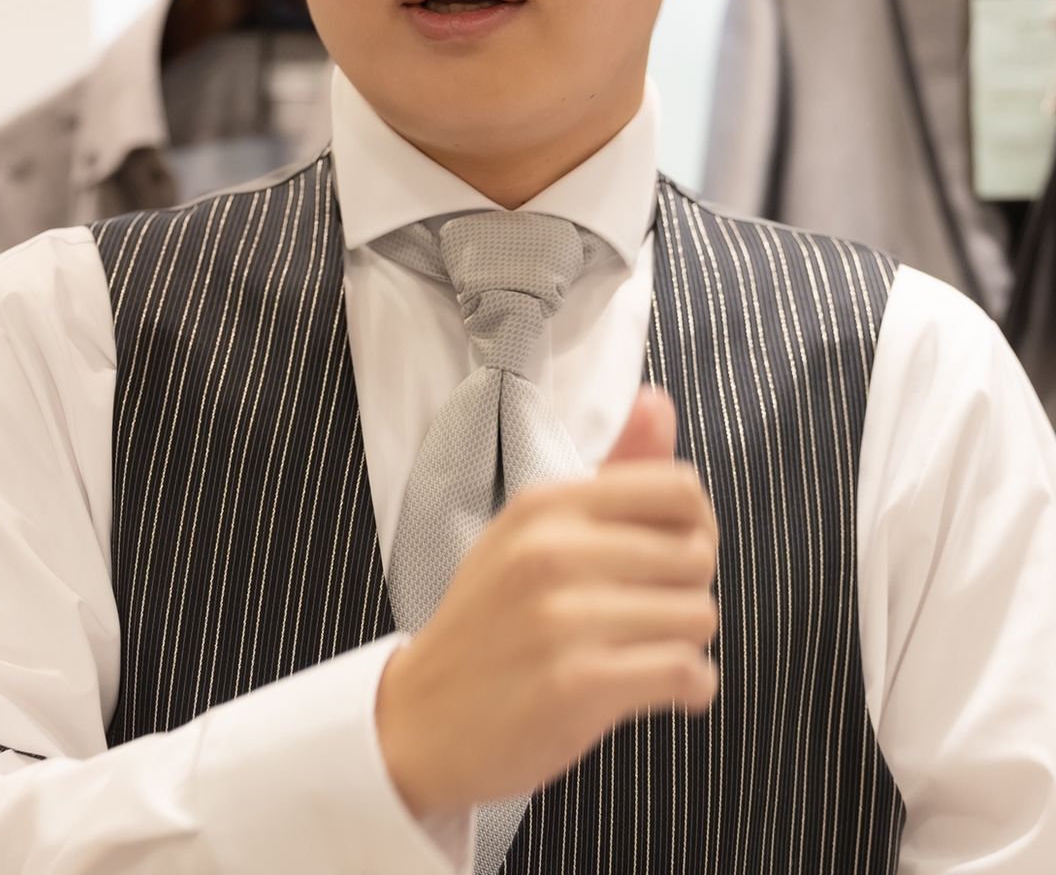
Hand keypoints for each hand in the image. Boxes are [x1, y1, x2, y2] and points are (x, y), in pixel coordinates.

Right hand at [376, 388, 718, 817]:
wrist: (419, 719)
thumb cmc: (490, 620)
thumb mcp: (532, 532)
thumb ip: (610, 472)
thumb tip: (661, 400)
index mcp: (545, 504)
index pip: (679, 488)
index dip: (695, 526)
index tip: (672, 558)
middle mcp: (552, 550)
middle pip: (697, 554)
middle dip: (689, 590)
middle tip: (652, 614)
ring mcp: (562, 618)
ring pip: (698, 615)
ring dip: (688, 642)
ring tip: (649, 651)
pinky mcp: (576, 686)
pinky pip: (685, 672)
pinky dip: (692, 687)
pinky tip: (667, 689)